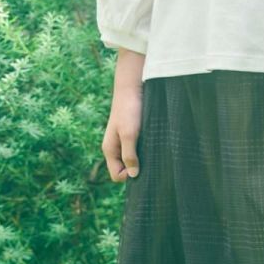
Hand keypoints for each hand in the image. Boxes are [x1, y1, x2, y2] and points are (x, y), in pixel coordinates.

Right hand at [102, 55, 144, 181]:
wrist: (132, 88)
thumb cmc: (129, 110)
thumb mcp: (129, 134)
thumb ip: (129, 155)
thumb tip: (134, 175)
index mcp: (110, 150)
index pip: (116, 175)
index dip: (128, 175)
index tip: (141, 165)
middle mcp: (115, 148)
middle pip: (124, 169)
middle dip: (137, 168)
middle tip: (150, 159)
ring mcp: (123, 141)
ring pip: (132, 159)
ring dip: (143, 159)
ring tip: (153, 150)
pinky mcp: (132, 134)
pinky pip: (138, 149)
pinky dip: (145, 150)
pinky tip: (154, 144)